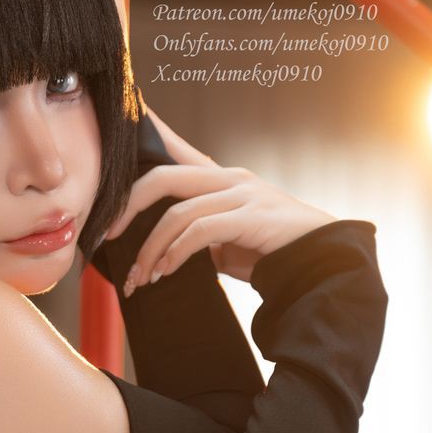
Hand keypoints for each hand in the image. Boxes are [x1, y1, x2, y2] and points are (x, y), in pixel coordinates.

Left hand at [104, 105, 338, 293]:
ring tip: (140, 278)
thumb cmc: (273, 251)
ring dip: (150, 249)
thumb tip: (163, 253)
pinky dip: (175, 253)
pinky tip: (165, 272)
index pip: (174, 156)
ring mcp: (242, 194)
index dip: (142, 154)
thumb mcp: (229, 240)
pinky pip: (199, 231)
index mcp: (222, 179)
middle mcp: (230, 178)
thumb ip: (200, 235)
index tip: (112, 178)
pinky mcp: (251, 216)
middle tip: (108, 237)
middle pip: (163, 178)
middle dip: (128, 207)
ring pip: (177, 213)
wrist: (322, 260)